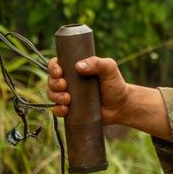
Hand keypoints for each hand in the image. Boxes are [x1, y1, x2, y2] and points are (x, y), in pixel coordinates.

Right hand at [46, 56, 172, 139]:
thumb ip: (97, 63)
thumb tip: (79, 66)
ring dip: (55, 96)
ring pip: (52, 95)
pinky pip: (57, 110)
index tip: (59, 72)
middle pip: (51, 80)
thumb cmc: (115, 84)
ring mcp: (69, 96)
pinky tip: (65, 109)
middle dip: (54, 83)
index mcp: (75, 68)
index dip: (53, 67)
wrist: (121, 106)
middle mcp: (69, 81)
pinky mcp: (71, 110)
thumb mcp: (109, 68)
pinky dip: (57, 110)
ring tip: (68, 99)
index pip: (57, 64)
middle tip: (64, 86)